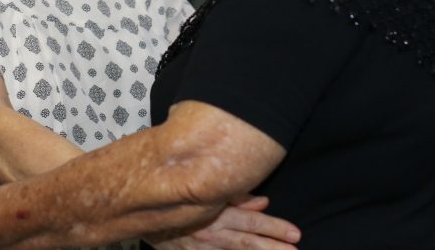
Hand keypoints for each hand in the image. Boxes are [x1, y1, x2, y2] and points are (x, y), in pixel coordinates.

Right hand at [152, 196, 299, 249]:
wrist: (139, 210)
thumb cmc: (175, 193)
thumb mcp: (204, 190)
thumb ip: (234, 196)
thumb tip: (262, 200)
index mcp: (215, 212)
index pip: (251, 220)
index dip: (274, 227)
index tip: (295, 233)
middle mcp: (211, 232)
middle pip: (248, 242)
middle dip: (273, 247)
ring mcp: (202, 248)